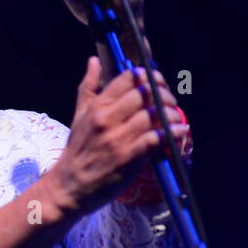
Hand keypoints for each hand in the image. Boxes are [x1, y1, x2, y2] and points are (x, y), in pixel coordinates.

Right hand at [43, 57, 186, 217]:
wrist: (69, 186)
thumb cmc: (77, 151)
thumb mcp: (79, 115)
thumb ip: (89, 87)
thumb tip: (94, 61)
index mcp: (97, 106)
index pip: (127, 78)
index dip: (147, 75)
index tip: (157, 81)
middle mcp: (106, 119)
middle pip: (144, 93)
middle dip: (164, 93)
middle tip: (170, 100)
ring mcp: (117, 138)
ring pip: (153, 114)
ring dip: (171, 113)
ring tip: (176, 117)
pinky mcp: (128, 157)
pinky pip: (155, 138)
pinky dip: (171, 133)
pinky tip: (179, 131)